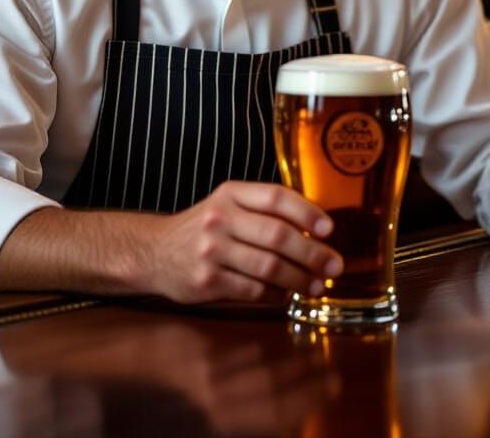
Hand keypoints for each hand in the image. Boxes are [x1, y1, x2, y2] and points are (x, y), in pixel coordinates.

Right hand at [146, 181, 343, 303]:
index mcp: (230, 194)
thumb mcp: (228, 206)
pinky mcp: (206, 281)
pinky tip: (287, 295)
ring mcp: (211, 250)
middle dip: (312, 253)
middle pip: (277, 234)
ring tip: (318, 286)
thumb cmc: (204, 228)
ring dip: (300, 279)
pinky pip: (253, 289)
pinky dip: (276, 294)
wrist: (155, 251)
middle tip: (335, 266)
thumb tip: (315, 230)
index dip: (306, 212)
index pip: (275, 197)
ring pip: (268, 266)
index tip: (328, 228)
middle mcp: (220, 218)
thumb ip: (263, 211)